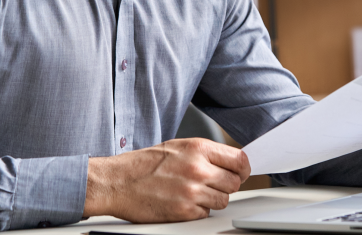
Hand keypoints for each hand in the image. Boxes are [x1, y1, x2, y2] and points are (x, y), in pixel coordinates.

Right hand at [84, 138, 250, 222]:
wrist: (117, 182)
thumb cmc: (144, 164)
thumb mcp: (178, 147)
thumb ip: (204, 153)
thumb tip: (230, 162)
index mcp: (197, 148)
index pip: (239, 160)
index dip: (243, 168)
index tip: (241, 172)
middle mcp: (198, 169)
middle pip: (234, 182)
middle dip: (226, 184)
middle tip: (212, 183)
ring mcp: (192, 191)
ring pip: (223, 200)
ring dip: (212, 199)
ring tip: (193, 192)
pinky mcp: (184, 212)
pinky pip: (206, 214)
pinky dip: (198, 211)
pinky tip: (182, 202)